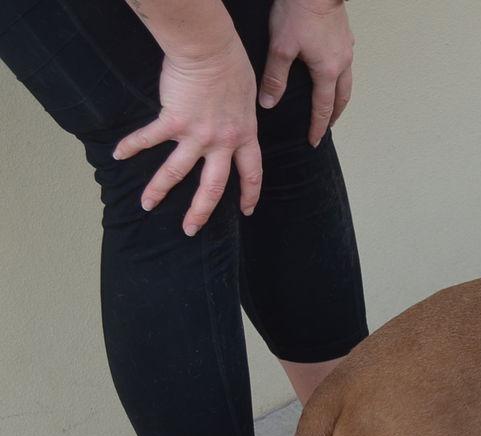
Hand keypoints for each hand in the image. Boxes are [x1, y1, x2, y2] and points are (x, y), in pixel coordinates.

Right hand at [113, 36, 262, 234]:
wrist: (209, 51)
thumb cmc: (231, 66)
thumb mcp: (248, 97)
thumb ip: (243, 115)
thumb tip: (242, 118)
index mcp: (244, 137)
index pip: (252, 174)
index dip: (250, 195)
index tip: (247, 211)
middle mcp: (222, 142)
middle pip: (213, 187)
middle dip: (201, 212)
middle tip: (190, 230)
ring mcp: (197, 134)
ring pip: (177, 172)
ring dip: (159, 190)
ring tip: (146, 205)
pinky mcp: (172, 121)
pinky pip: (149, 138)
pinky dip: (132, 147)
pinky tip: (118, 155)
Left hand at [259, 0, 353, 146]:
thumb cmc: (299, 12)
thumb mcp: (280, 47)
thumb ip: (275, 78)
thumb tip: (269, 103)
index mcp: (327, 72)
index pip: (323, 107)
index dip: (317, 126)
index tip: (314, 140)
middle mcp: (342, 64)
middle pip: (341, 99)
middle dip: (334, 115)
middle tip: (326, 126)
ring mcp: (346, 50)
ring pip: (347, 82)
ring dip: (340, 97)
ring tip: (333, 104)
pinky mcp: (345, 37)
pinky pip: (346, 64)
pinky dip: (340, 76)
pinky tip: (333, 71)